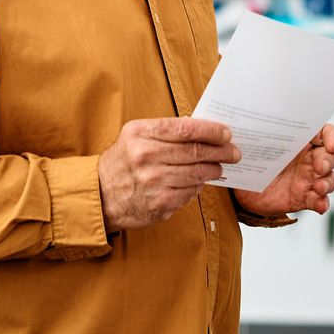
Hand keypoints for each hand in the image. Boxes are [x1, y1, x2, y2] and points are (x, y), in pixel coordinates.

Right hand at [98, 117, 238, 230]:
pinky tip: (200, 182)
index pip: (186, 129)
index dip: (211, 131)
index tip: (227, 133)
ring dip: (214, 170)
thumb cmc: (122, 160)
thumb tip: (200, 129)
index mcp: (141, 135)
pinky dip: (199, 186)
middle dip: (221, 152)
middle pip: (196, 152)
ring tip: (220, 166)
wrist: (99, 195)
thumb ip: (165, 129)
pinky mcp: (158, 204)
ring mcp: (153, 183)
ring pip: (197, 174)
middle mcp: (146, 158)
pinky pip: (189, 193)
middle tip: (234, 152)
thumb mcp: (135, 134)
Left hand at [234, 124, 333, 216]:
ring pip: (330, 179)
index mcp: (300, 140)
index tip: (332, 145)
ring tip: (319, 187)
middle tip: (320, 167)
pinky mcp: (304, 198)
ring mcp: (308, 179)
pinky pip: (320, 201)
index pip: (325, 133)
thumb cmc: (253, 160)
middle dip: (329, 161)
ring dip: (328, 183)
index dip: (333, 137)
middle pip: (330, 156)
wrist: (243, 189)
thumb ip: (254, 135)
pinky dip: (323, 203)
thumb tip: (246, 131)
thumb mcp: (253, 144)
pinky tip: (320, 204)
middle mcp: (309, 158)